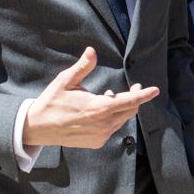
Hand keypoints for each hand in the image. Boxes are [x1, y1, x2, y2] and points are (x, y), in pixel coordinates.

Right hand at [22, 47, 159, 148]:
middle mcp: (103, 125)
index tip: (155, 90)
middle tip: (134, 87)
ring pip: (121, 120)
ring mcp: (100, 136)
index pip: (129, 101)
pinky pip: (112, 128)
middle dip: (135, 98)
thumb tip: (92, 51)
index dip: (143, 95)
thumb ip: (83, 66)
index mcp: (98, 108)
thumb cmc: (52, 101)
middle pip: (129, 111)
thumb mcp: (66, 81)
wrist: (38, 128)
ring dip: (122, 108)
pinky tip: (102, 110)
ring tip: (111, 96)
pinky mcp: (96, 142)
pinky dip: (113, 118)